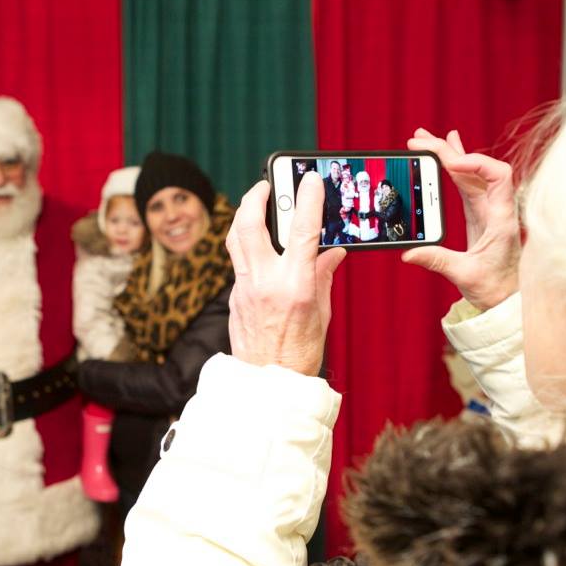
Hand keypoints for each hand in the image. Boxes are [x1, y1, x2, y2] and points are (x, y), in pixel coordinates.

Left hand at [226, 173, 346, 376]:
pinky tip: (259, 240)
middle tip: (268, 182)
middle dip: (258, 195)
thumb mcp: (322, 312)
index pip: (302, 232)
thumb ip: (323, 275)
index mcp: (295, 287)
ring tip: (258, 200)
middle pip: (251, 225)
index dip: (308, 200)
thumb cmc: (300, 354)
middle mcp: (265, 283)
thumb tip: (331, 251)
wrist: (269, 385)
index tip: (311, 180)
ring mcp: (245, 289)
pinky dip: (246, 242)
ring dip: (245, 213)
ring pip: (235, 237)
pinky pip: (237, 259)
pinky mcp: (234, 297)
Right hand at [402, 128, 520, 309]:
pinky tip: (446, 152)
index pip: (499, 176)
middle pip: (476, 168)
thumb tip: (409, 252)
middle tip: (419, 141)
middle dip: (448, 152)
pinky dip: (454, 167)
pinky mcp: (479, 213)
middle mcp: (497, 208)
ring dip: (447, 155)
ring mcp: (488, 209)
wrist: (507, 298)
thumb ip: (437, 261)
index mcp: (501, 219)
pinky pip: (467, 183)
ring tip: (423, 140)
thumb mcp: (464, 276)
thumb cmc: (494, 289)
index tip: (451, 164)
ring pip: (469, 173)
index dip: (477, 163)